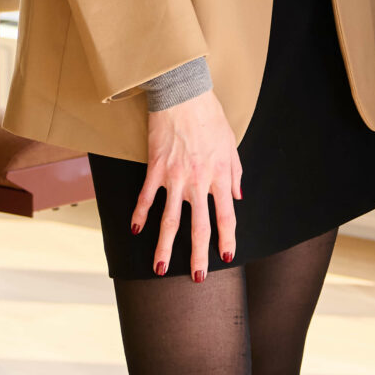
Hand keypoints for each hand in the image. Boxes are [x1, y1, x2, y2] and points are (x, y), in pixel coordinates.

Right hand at [134, 90, 240, 281]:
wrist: (185, 96)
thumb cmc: (210, 118)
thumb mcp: (231, 145)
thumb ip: (235, 174)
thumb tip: (238, 197)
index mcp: (219, 176)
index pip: (227, 216)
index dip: (227, 239)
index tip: (227, 257)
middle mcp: (198, 182)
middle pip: (199, 226)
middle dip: (198, 255)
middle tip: (196, 278)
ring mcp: (175, 177)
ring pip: (169, 220)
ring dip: (163, 247)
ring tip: (159, 268)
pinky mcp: (155, 169)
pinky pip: (146, 198)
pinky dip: (140, 215)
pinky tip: (136, 231)